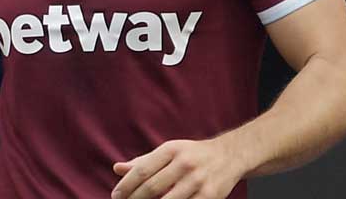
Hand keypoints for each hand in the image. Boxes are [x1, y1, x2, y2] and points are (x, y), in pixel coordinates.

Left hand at [112, 138, 243, 198]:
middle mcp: (184, 163)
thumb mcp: (168, 152)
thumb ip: (143, 162)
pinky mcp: (210, 195)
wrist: (229, 155)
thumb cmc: (191, 155)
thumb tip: (117, 169)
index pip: (142, 170)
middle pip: (152, 187)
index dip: (126, 185)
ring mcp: (198, 180)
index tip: (116, 196)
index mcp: (170, 150)